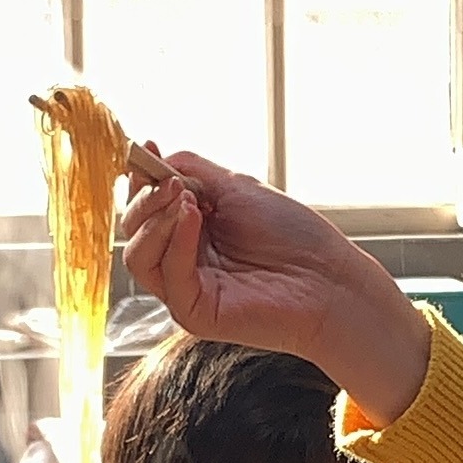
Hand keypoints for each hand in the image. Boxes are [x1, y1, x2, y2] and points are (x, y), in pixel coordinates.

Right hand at [117, 149, 432, 417]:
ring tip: (182, 198)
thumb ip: (193, 171)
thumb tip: (155, 156)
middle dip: (145, 199)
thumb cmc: (294, 236)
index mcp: (192, 231)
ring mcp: (186, 288)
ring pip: (138, 255)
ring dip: (154, 219)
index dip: (141, 179)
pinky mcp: (193, 312)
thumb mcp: (237, 188)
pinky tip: (193, 217)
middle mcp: (184, 260)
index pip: (146, 207)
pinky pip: (166, 274)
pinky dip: (175, 241)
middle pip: (134, 230)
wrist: (328, 279)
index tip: (146, 150)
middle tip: (170, 182)